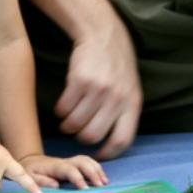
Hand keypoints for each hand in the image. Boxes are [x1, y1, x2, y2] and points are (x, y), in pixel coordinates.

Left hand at [19, 153, 107, 188]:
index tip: (86, 190)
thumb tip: (56, 185)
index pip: (69, 170)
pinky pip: (88, 163)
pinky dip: (97, 169)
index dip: (78, 178)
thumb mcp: (29, 177)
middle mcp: (64, 162)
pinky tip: (102, 180)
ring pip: (86, 160)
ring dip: (97, 170)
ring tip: (105, 183)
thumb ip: (41, 181)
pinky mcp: (74, 165)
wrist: (30, 161)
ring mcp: (70, 162)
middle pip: (82, 161)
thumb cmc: (30, 171)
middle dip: (93, 172)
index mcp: (55, 166)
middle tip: (100, 187)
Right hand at [54, 26, 141, 159]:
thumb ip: (124, 113)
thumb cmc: (117, 67)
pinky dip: (60, 111)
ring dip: (67, 126)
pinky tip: (62, 107)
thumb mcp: (131, 89)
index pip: (121, 140)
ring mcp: (97, 90)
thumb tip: (112, 143)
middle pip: (92, 135)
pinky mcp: (78, 81)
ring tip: (67, 121)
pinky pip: (63, 108)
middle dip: (81, 138)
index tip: (98, 155)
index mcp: (132, 104)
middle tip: (77, 133)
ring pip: (75, 124)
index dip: (108, 153)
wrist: (104, 36)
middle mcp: (116, 99)